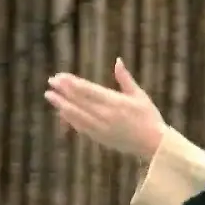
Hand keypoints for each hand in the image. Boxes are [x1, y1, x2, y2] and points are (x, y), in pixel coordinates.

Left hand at [44, 58, 165, 160]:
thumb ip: (125, 79)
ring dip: (61, 104)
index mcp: (116, 102)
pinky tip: (62, 112)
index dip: (72, 83)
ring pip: (76, 114)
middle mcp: (105, 114)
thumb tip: (118, 61)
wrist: (153, 144)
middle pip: (79, 100)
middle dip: (63, 91)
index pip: (88, 90)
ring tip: (50, 96)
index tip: (60, 76)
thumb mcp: (140, 95)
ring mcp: (101, 127)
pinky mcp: (100, 138)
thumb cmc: (149, 117)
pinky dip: (70, 119)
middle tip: (51, 82)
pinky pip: (80, 127)